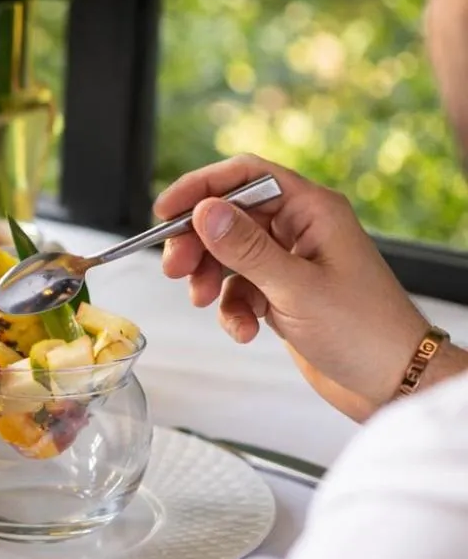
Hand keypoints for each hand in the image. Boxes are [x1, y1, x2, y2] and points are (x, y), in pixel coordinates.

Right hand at [157, 154, 428, 421]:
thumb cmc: (364, 332)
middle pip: (228, 217)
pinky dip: (231, 309)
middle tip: (175, 268)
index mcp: (313, 211)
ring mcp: (290, 262)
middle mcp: (300, 230)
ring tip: (205, 302)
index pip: (246, 177)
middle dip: (198, 243)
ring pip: (228, 254)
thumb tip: (203, 210)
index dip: (201, 187)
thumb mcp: (295, 288)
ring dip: (210, 279)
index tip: (166, 211)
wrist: (391, 382)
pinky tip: (244, 330)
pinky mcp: (282, 293)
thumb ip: (245, 248)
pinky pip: (239, 288)